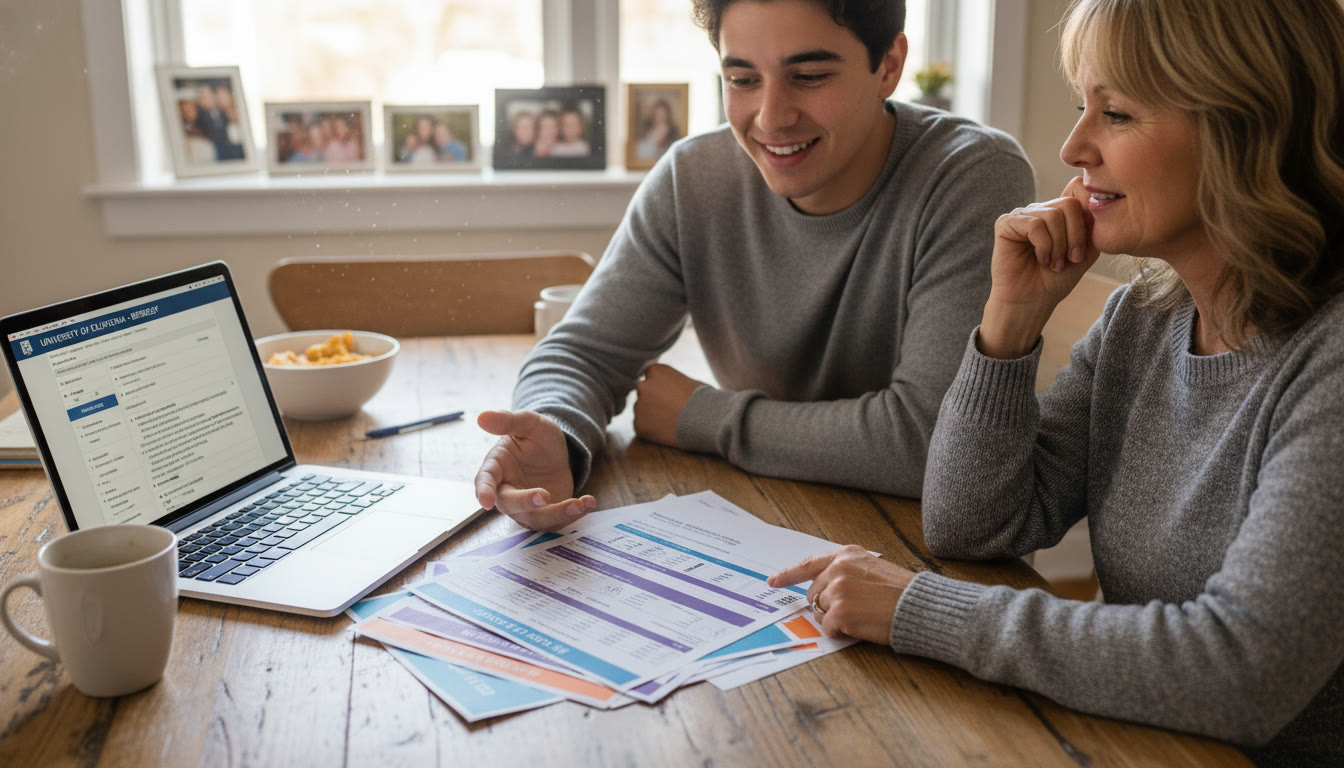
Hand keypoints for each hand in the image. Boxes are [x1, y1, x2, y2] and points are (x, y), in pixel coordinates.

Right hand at [474, 410, 595, 531]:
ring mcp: (525, 507)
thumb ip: (507, 421)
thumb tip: (482, 416)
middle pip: (509, 504)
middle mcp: (507, 491)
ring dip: (558, 513)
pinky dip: (573, 515)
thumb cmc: (537, 438)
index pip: (485, 480)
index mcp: (496, 467)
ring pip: (536, 518)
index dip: (484, 491)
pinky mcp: (545, 515)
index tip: (485, 502)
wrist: (558, 452)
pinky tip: (588, 502)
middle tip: (545, 495)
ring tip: (579, 503)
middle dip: (526, 502)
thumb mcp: (528, 423)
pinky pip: (556, 522)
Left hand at [633, 364, 706, 446]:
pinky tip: (667, 432)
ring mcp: (639, 406)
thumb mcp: (690, 382)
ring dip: (652, 416)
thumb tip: (672, 390)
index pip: (652, 376)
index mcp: (656, 371)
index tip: (672, 396)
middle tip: (670, 411)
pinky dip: (651, 431)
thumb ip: (673, 384)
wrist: (707, 421)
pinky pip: (642, 427)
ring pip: (642, 411)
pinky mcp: (639, 425)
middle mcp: (643, 386)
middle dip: (653, 400)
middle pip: (644, 392)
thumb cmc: (705, 400)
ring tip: (672, 423)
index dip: (662, 387)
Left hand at [767, 545, 914, 642]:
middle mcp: (837, 569)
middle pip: (814, 594)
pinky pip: (828, 629)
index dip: (788, 574)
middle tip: (853, 611)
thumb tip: (824, 591)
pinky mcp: (838, 612)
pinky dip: (841, 633)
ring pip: (820, 612)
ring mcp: (836, 590)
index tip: (772, 581)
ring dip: (836, 620)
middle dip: (826, 606)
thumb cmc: (903, 592)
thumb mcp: (873, 569)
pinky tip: (861, 627)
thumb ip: (847, 573)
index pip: (809, 564)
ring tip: (863, 616)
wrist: (921, 606)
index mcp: (847, 555)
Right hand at [979, 176, 1101, 358]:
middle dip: (1075, 236)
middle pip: (1069, 204)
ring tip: (1054, 264)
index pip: (1078, 189)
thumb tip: (1093, 199)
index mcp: (1059, 214)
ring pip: (1053, 215)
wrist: (1032, 301)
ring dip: (1058, 245)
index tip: (1085, 242)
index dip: (1087, 209)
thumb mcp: (1085, 251)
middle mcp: (1040, 210)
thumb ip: (1092, 226)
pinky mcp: (1006, 223)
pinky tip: (1041, 259)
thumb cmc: (1056, 280)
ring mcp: (1022, 215)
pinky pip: (1035, 224)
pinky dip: (1044, 246)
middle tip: (1071, 259)